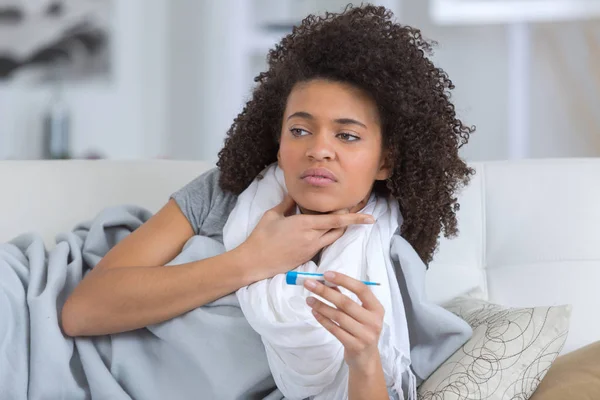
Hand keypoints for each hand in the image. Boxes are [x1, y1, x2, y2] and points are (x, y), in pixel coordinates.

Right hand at [238, 196, 374, 281]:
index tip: (369, 217)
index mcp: (305, 224)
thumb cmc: (261, 236)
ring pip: (332, 238)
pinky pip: (323, 244)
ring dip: (338, 229)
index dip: (354, 218)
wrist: (255, 261)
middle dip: (349, 221)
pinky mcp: (307, 257)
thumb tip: (295, 194)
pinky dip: (326, 235)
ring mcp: (311, 249)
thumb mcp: (273, 215)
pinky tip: (320, 230)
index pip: (336, 220)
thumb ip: (287, 203)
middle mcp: (312, 237)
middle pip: (339, 229)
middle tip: (353, 211)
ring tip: (339, 219)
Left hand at [304, 271, 384, 371]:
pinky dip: (323, 319)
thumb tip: (327, 282)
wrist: (366, 359)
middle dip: (325, 291)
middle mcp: (373, 321)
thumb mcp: (360, 313)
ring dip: (321, 306)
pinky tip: (314, 312)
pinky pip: (334, 329)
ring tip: (309, 299)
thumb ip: (346, 298)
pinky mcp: (354, 345)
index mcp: (376, 308)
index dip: (344, 280)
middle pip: (346, 302)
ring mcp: (365, 334)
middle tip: (309, 284)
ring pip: (338, 316)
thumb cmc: (361, 330)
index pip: (361, 289)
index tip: (326, 274)